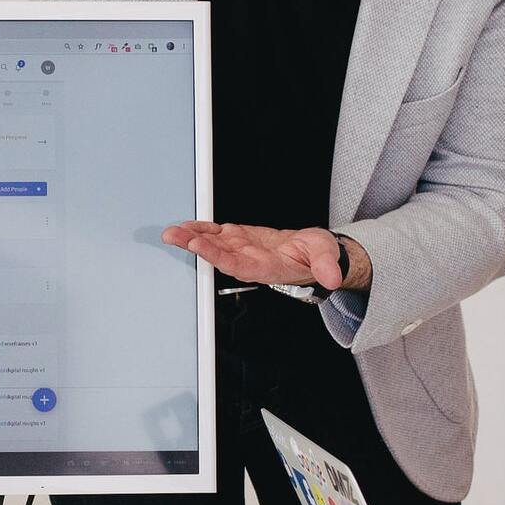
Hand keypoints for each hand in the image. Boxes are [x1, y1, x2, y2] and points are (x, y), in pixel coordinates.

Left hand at [164, 221, 341, 288]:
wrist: (309, 253)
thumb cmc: (316, 255)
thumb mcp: (326, 256)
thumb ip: (326, 266)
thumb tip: (332, 278)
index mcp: (268, 268)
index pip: (241, 265)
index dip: (220, 257)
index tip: (203, 246)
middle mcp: (250, 262)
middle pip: (220, 257)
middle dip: (197, 247)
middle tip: (176, 237)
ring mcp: (242, 251)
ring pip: (214, 245)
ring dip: (192, 239)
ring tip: (172, 233)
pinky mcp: (238, 239)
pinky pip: (216, 235)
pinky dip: (200, 230)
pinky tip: (184, 227)